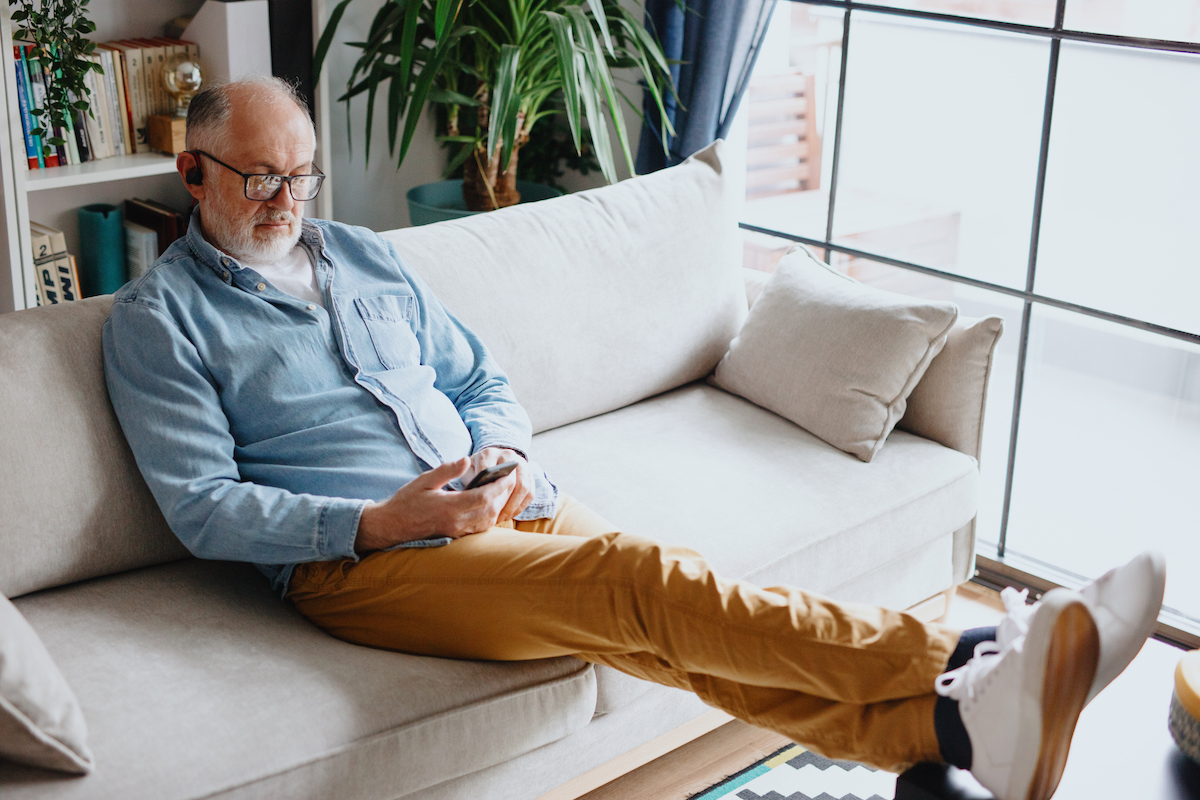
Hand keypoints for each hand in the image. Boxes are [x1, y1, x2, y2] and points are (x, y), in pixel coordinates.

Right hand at [354, 457, 511, 553]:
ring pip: (488, 521)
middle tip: (511, 478)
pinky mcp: (457, 536)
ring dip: (500, 505)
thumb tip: (466, 460)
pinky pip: (481, 528)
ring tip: (504, 489)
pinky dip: (491, 515)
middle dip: (504, 494)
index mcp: (449, 507)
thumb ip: (447, 470)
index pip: (484, 497)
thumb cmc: (406, 501)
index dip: (500, 486)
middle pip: (491, 510)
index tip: (508, 474)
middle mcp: (456, 522)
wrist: (391, 526)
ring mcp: (457, 531)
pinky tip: (492, 503)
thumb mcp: (424, 480)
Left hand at [465, 447, 533, 523]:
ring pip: (523, 487)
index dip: (486, 490)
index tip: (481, 506)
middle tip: (493, 516)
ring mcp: (522, 463)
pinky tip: (510, 515)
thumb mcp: (468, 472)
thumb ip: (470, 480)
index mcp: (489, 453)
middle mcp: (507, 455)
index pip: (489, 471)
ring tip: (502, 518)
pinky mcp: (530, 474)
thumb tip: (475, 496)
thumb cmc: (476, 470)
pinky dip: (521, 506)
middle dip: (502, 502)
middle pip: (510, 480)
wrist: (493, 460)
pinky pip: (530, 493)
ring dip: (513, 506)